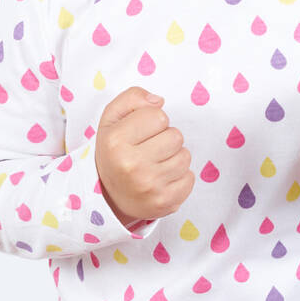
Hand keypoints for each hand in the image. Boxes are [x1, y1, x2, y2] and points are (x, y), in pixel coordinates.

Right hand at [94, 86, 194, 227]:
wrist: (109, 196)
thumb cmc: (115, 151)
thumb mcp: (112, 118)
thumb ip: (132, 98)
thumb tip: (159, 101)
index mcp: (116, 141)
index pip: (159, 115)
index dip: (152, 120)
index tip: (140, 132)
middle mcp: (131, 165)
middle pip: (175, 136)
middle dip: (165, 138)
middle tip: (149, 149)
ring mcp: (149, 186)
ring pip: (185, 156)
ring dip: (174, 157)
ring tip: (156, 163)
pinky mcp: (165, 203)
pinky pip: (190, 178)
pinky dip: (180, 177)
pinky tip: (162, 178)